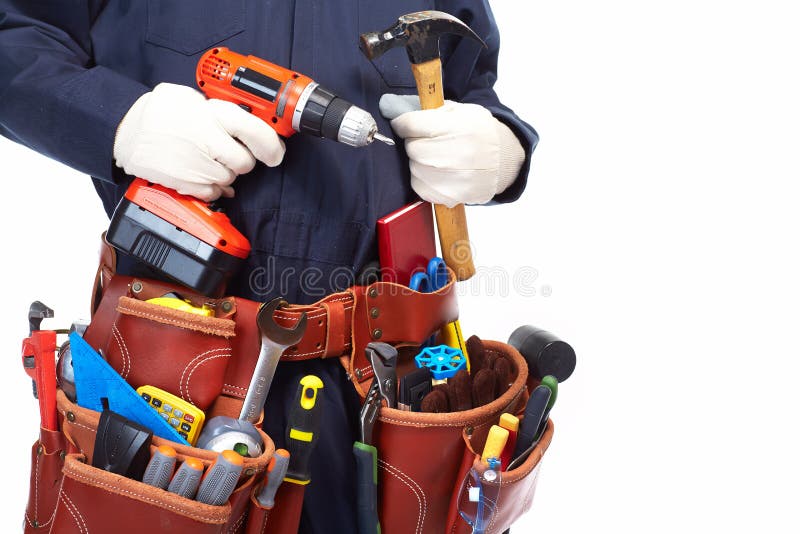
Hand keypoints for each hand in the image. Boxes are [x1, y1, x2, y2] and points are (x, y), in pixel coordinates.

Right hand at [113, 83, 284, 200]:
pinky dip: (211, 186)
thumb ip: (219, 109)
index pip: (256, 132)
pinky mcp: (188, 185)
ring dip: (224, 172)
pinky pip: (214, 193)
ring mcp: (198, 166)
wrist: (124, 132)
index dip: (271, 145)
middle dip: (242, 159)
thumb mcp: (189, 97)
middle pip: (246, 163)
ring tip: (205, 157)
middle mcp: (208, 143)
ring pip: (230, 179)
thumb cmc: (157, 112)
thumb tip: (244, 122)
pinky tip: (198, 171)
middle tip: (228, 150)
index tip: (275, 151)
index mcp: (212, 116)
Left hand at [380, 94, 524, 207]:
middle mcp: (456, 154)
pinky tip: (437, 172)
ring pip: (414, 168)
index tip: (405, 124)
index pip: (411, 124)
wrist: (503, 162)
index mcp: (458, 127)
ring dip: (418, 161)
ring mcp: (452, 179)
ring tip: (436, 157)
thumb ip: (431, 110)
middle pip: (412, 148)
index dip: (403, 123)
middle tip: (427, 141)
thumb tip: (394, 109)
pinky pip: (419, 186)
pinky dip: (423, 179)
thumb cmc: (479, 133)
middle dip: (414, 143)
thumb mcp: (461, 111)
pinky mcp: (449, 196)